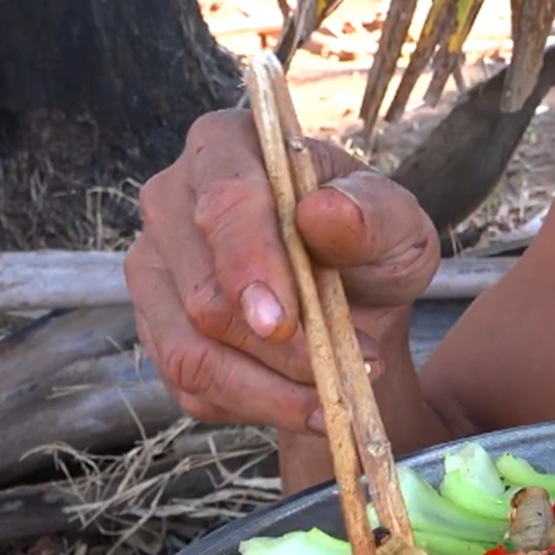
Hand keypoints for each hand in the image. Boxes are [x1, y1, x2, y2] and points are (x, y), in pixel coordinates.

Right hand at [126, 108, 439, 432]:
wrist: (359, 304)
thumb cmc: (371, 249)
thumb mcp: (400, 228)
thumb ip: (371, 215)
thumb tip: (325, 213)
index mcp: (228, 146)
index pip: (224, 201)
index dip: (250, 264)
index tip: (283, 322)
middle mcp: (172, 201)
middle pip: (203, 293)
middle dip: (281, 348)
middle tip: (354, 367)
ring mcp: (155, 268)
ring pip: (191, 352)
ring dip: (271, 391)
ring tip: (339, 397)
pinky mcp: (155, 329)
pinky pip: (188, 387)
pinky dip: (256, 408)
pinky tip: (307, 404)